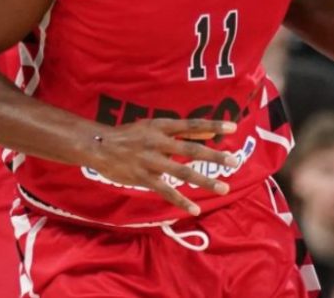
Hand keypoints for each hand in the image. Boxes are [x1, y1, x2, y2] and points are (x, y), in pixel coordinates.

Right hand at [85, 118, 239, 215]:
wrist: (98, 145)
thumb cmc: (130, 134)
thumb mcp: (154, 126)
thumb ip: (183, 131)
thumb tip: (211, 132)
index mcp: (161, 126)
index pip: (191, 124)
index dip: (212, 124)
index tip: (233, 126)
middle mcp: (158, 142)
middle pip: (191, 149)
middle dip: (214, 156)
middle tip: (234, 161)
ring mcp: (151, 161)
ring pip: (182, 172)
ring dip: (205, 181)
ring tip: (224, 189)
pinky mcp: (143, 178)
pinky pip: (166, 191)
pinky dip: (181, 201)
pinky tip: (195, 208)